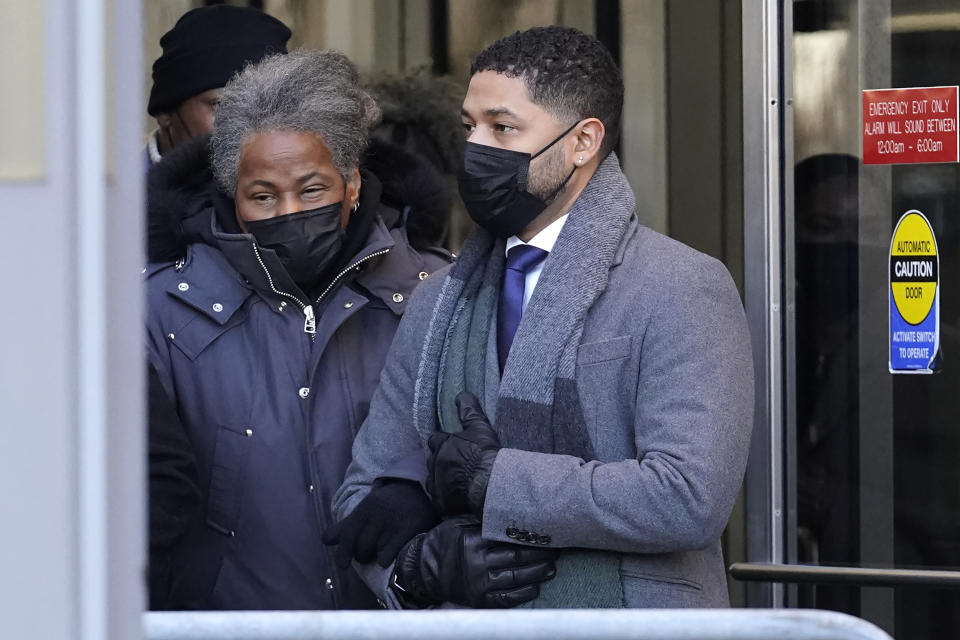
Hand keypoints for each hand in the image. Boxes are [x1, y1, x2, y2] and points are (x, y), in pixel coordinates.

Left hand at [322, 479, 438, 567]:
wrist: (417, 489)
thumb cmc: (387, 504)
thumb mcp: (365, 510)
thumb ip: (345, 526)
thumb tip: (325, 541)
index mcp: (365, 509)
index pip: (348, 534)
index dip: (343, 552)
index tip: (343, 565)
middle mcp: (377, 515)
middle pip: (362, 547)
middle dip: (362, 555)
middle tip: (368, 555)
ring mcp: (393, 522)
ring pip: (376, 551)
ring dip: (376, 556)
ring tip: (381, 552)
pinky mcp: (409, 529)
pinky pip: (391, 552)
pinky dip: (386, 559)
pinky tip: (389, 557)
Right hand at [392, 516, 556, 607]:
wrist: (424, 570)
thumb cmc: (444, 542)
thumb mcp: (459, 524)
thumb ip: (482, 520)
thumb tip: (509, 508)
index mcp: (473, 541)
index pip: (509, 538)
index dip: (530, 537)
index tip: (547, 533)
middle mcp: (477, 564)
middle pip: (517, 558)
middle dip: (540, 554)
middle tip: (556, 550)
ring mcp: (478, 584)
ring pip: (516, 579)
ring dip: (537, 573)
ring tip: (552, 568)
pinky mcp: (479, 599)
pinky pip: (507, 599)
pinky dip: (523, 593)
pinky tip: (535, 586)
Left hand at [427, 392, 500, 515]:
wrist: (490, 484)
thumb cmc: (484, 453)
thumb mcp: (479, 427)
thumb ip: (469, 411)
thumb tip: (461, 394)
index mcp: (441, 445)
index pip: (436, 439)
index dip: (443, 442)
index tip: (453, 445)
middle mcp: (434, 464)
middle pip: (432, 460)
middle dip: (440, 461)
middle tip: (455, 464)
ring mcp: (436, 485)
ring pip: (433, 480)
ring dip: (441, 479)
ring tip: (455, 481)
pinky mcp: (441, 503)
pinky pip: (439, 500)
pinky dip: (445, 497)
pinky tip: (456, 498)